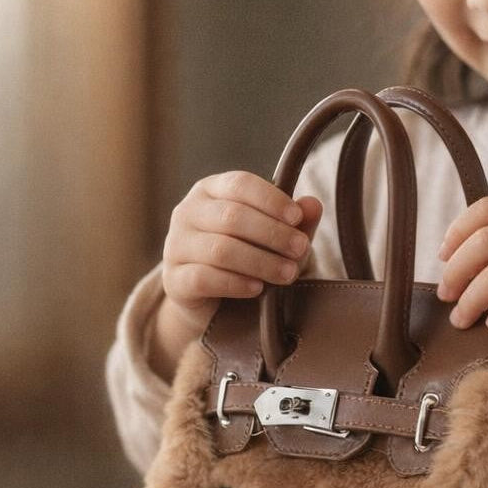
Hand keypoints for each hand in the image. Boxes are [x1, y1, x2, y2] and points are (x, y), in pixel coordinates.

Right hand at [149, 171, 322, 380]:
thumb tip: (313, 204)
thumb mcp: (277, 237)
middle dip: (272, 234)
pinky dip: (235, 283)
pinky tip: (257, 289)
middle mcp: (188, 212)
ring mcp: (176, 245)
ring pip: (220, 249)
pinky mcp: (173, 280)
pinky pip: (204, 278)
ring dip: (261, 262)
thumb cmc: (249, 257)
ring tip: (288, 274)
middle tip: (300, 249)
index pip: (240, 183)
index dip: (271, 199)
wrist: (214, 303)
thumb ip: (296, 221)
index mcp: (211, 190)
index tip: (297, 218)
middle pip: (232, 216)